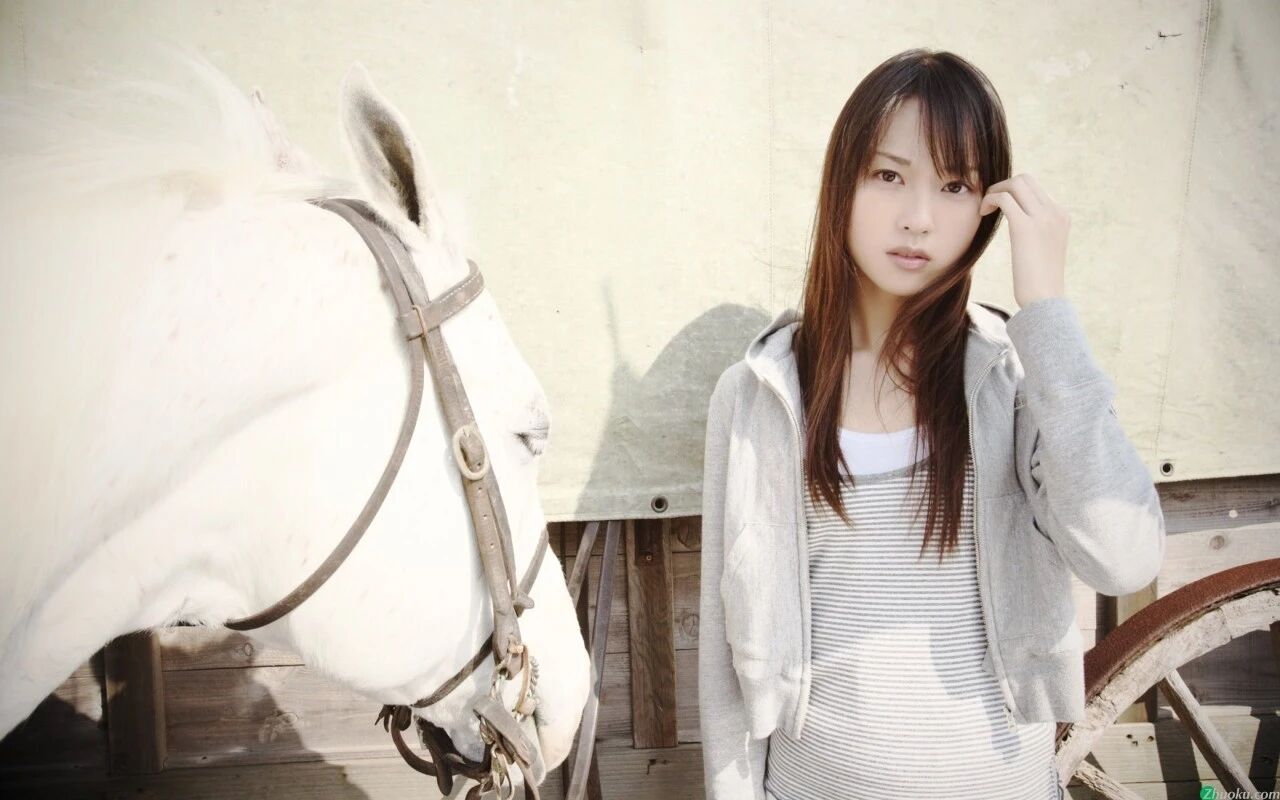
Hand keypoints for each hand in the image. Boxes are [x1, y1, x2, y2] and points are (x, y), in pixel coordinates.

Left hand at [980, 173, 1068, 307]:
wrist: (1044, 299)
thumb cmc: (1038, 281)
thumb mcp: (1043, 249)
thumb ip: (1036, 231)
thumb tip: (1020, 225)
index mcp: (1060, 215)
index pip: (1034, 187)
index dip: (1012, 191)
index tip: (998, 207)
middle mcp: (1054, 212)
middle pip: (1025, 179)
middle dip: (1002, 186)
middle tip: (988, 205)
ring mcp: (1042, 218)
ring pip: (1015, 183)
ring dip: (994, 191)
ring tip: (984, 209)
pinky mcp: (1025, 227)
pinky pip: (1004, 198)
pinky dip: (990, 200)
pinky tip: (982, 214)